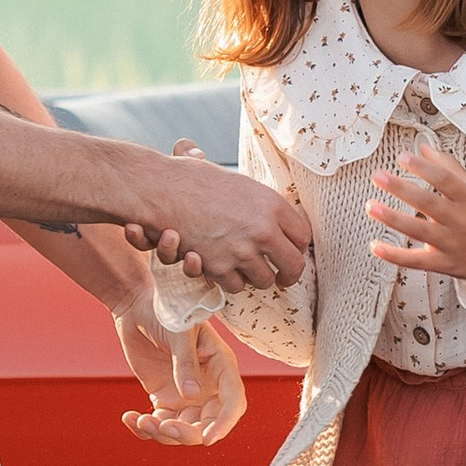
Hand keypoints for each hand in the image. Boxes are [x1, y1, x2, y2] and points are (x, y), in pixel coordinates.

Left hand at [116, 312, 246, 446]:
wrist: (136, 306)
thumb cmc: (166, 310)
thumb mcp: (179, 332)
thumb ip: (185, 363)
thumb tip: (191, 396)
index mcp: (220, 366)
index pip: (233, 401)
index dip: (225, 422)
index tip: (208, 438)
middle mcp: (208, 385)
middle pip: (208, 423)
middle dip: (187, 434)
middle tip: (162, 427)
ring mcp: (186, 395)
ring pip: (183, 430)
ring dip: (163, 434)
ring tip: (141, 421)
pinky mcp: (164, 399)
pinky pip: (160, 424)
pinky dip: (145, 429)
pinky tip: (130, 419)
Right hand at [122, 140, 311, 295]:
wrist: (161, 188)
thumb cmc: (196, 180)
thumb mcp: (238, 182)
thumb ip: (261, 202)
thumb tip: (280, 218)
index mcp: (272, 203)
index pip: (303, 236)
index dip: (298, 248)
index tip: (291, 252)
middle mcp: (263, 229)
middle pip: (294, 265)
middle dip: (289, 275)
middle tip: (282, 277)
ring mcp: (242, 251)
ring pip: (264, 280)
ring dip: (257, 278)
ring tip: (249, 270)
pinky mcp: (219, 267)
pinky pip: (236, 286)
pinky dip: (231, 281)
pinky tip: (225, 269)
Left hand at [368, 141, 465, 287]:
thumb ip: (448, 167)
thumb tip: (423, 147)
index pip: (445, 179)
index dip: (423, 167)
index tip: (402, 157)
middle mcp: (460, 220)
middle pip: (429, 202)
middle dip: (401, 188)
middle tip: (379, 176)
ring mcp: (451, 243)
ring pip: (419, 230)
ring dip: (393, 218)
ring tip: (371, 206)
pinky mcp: (443, 264)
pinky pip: (416, 261)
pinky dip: (394, 255)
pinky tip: (375, 246)